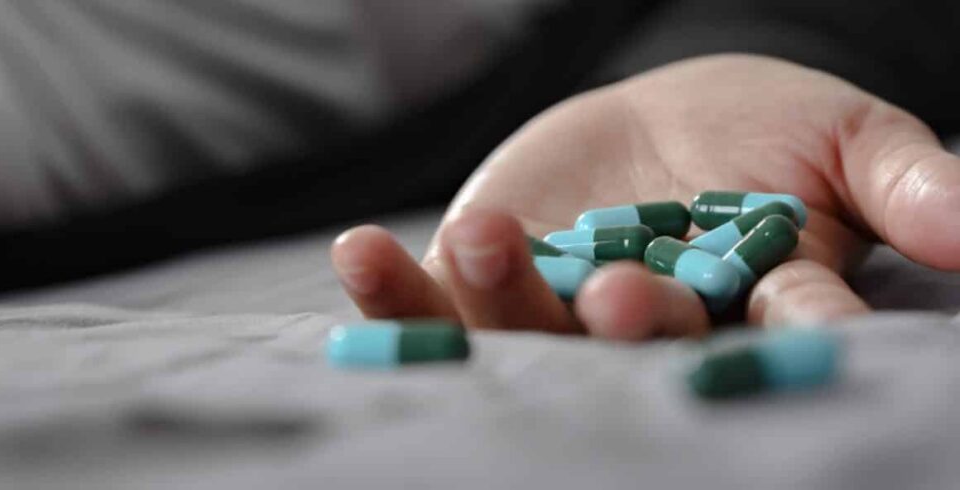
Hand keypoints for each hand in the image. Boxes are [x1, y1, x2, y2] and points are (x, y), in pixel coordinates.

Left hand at [330, 54, 959, 339]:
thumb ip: (905, 181)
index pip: (783, 325)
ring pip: (530, 326)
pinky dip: (399, 287)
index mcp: (751, 303)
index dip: (795, 332)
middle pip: (643, 340)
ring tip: (481, 238)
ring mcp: (561, 312)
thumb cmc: (765, 130)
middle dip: (633, 322)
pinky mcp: (488, 287)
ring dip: (501, 292)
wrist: (661, 119)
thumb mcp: (846, 137)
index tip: (805, 329)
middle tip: (625, 299)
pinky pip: (439, 299)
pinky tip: (363, 253)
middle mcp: (654, 326)